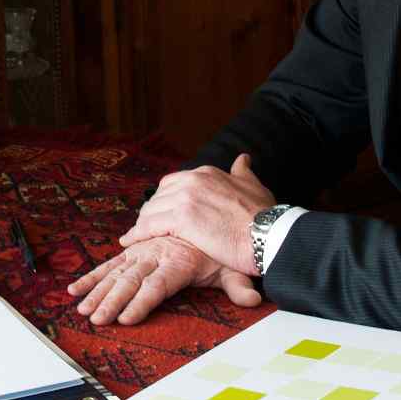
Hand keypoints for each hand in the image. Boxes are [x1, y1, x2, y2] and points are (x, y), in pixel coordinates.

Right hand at [66, 235, 261, 325]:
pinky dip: (94, 275)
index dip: (141, 302)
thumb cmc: (227, 243)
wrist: (221, 216)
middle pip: (131, 280)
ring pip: (117, 272)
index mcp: (179, 261)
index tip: (126, 319)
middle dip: (111, 301)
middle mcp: (158, 254)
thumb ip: (239, 285)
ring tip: (81, 308)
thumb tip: (253, 299)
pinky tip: (75, 289)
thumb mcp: (234, 266)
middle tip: (95, 320)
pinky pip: (113, 263)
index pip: (157, 285)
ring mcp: (145, 252)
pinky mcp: (137, 251)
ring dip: (97, 290)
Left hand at [118, 154, 272, 275]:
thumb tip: (243, 158)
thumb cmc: (266, 216)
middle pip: (159, 195)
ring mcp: (186, 198)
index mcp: (207, 173)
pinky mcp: (181, 218)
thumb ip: (243, 172)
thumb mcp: (254, 186)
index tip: (163, 212)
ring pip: (151, 209)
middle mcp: (193, 180)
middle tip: (148, 227)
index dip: (166, 200)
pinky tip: (130, 241)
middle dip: (152, 211)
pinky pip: (149, 225)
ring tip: (138, 236)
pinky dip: (137, 233)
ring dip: (143, 223)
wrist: (270, 234)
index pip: (174, 183)